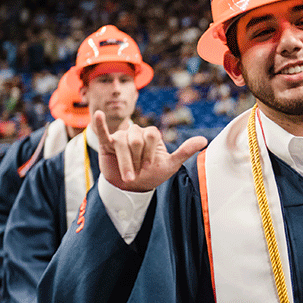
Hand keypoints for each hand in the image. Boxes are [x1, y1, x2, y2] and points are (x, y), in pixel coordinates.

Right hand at [93, 110, 207, 191]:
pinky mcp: (107, 144)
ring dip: (126, 162)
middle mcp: (136, 132)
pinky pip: (102, 132)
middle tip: (139, 171)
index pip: (152, 135)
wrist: (133, 188)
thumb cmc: (152, 175)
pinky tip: (97, 114)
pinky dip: (99, 124)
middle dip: (138, 159)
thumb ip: (185, 151)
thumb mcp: (171, 165)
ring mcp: (121, 136)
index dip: (151, 153)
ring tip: (128, 175)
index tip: (150, 167)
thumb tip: (204, 140)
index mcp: (151, 134)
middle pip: (136, 139)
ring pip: (122, 142)